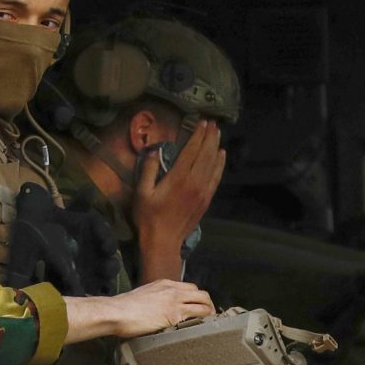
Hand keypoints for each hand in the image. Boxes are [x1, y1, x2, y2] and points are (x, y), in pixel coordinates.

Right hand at [66, 279, 214, 343]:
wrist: (116, 312)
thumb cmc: (123, 307)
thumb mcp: (143, 296)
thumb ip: (155, 299)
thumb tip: (158, 310)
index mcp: (164, 284)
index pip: (190, 288)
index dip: (197, 298)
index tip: (199, 307)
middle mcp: (173, 290)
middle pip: (201, 293)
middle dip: (209, 304)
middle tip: (209, 316)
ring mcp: (175, 302)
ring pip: (203, 303)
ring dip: (210, 313)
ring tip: (210, 323)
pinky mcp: (174, 315)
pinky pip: (197, 316)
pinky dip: (204, 321)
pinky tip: (204, 328)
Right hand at [133, 121, 224, 281]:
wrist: (164, 242)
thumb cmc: (149, 217)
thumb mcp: (142, 192)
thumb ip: (148, 169)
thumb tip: (154, 150)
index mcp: (178, 178)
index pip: (191, 150)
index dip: (197, 135)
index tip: (202, 122)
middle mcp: (195, 182)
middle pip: (205, 154)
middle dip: (209, 137)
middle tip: (213, 123)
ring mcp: (203, 191)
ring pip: (213, 164)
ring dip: (216, 147)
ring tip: (218, 133)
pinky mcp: (207, 199)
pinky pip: (216, 177)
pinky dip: (220, 164)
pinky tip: (221, 155)